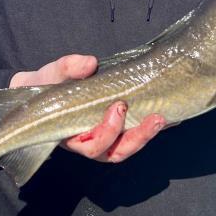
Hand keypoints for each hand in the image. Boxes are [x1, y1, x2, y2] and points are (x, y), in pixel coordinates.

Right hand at [9, 54, 166, 162]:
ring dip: (146, 135)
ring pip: (127, 147)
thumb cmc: (46, 85)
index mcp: (72, 134)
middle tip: (154, 118)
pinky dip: (150, 127)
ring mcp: (105, 136)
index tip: (118, 107)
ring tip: (163, 118)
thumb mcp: (51, 74)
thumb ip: (67, 68)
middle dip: (137, 137)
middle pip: (115, 152)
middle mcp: (90, 140)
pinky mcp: (118, 127)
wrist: (45, 87)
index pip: (93, 146)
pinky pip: (135, 133)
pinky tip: (170, 116)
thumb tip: (89, 63)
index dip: (108, 132)